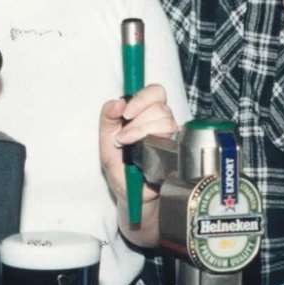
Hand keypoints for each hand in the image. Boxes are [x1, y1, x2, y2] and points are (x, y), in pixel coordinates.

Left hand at [99, 84, 178, 205]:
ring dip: (142, 133)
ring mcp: (171, 136)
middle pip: (160, 107)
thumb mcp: (106, 139)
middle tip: (123, 138)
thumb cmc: (120, 166)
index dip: (143, 99)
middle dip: (137, 122)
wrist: (129, 192)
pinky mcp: (177, 149)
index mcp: (145, 113)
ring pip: (166, 121)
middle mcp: (161, 121)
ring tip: (130, 147)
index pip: (155, 92)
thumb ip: (107, 117)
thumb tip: (118, 102)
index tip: (126, 113)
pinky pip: (173, 139)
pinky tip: (144, 154)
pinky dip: (154, 144)